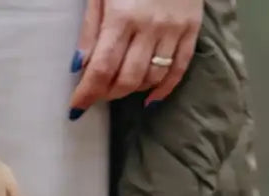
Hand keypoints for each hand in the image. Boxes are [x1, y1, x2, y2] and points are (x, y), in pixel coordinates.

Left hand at [69, 0, 201, 116]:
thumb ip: (90, 28)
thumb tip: (78, 66)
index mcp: (122, 15)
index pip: (102, 67)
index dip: (87, 93)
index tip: (76, 108)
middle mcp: (149, 26)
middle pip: (127, 79)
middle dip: (107, 94)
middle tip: (98, 93)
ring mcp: (173, 29)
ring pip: (151, 78)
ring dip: (131, 91)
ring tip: (119, 87)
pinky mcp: (192, 28)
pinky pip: (180, 68)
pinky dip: (163, 89)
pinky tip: (149, 99)